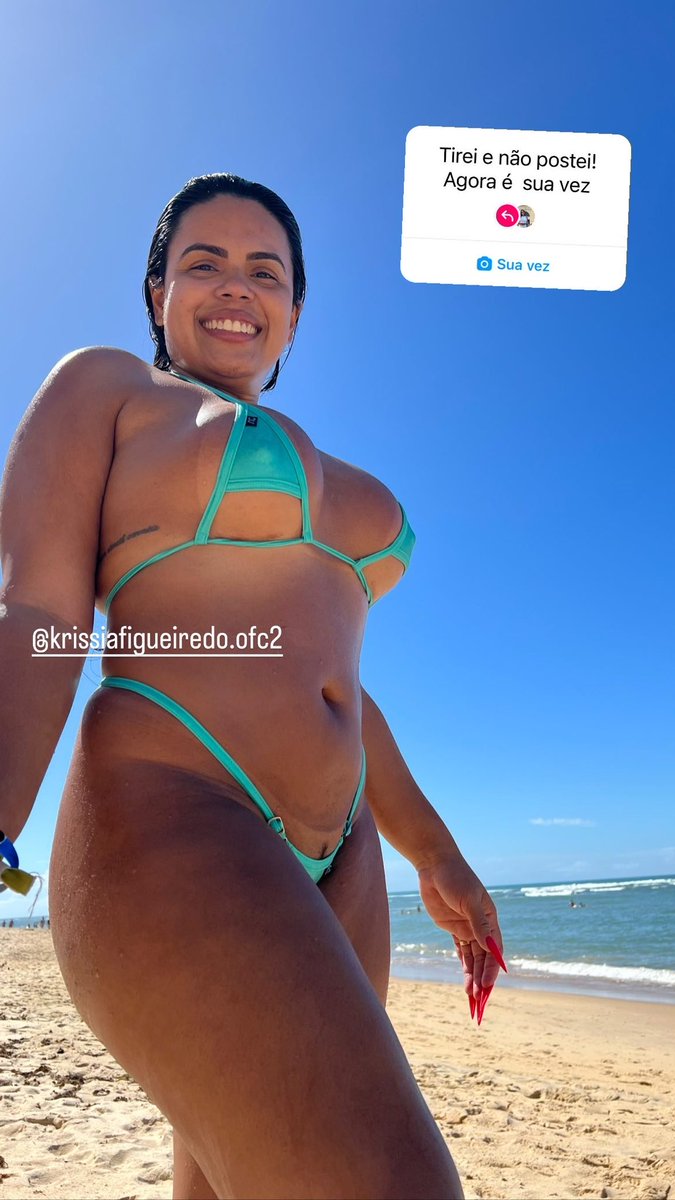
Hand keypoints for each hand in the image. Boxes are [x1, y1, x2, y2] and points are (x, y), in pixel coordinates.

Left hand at [417, 851, 506, 1022]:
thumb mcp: (468, 899)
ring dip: (473, 976)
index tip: (486, 985)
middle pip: (484, 958)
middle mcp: (481, 925)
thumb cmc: (455, 877)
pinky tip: (466, 982)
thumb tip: (490, 947)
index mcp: (490, 918)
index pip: (494, 949)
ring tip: (471, 996)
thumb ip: (478, 923)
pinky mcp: (453, 928)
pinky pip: (461, 951)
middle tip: (478, 999)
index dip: (492, 968)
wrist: (434, 865)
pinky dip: (464, 966)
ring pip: (473, 958)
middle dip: (482, 978)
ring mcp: (466, 927)